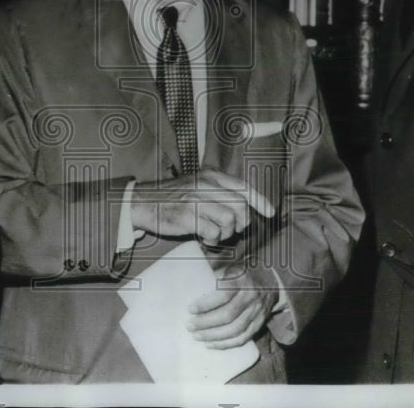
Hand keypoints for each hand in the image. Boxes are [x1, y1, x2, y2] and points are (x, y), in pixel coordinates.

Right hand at [130, 167, 273, 245]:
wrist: (143, 202)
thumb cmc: (173, 198)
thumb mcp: (197, 185)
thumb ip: (219, 192)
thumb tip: (245, 208)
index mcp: (210, 175)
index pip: (243, 187)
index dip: (260, 201)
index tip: (270, 212)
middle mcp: (205, 184)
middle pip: (240, 205)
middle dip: (241, 222)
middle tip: (231, 230)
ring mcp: (196, 200)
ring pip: (229, 219)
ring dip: (226, 232)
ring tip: (215, 234)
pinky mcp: (188, 216)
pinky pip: (213, 232)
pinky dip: (213, 239)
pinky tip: (204, 237)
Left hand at [186, 264, 277, 348]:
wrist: (269, 281)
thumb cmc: (242, 275)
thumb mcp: (230, 267)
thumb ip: (214, 273)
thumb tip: (191, 280)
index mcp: (242, 280)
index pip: (223, 295)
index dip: (206, 304)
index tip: (191, 309)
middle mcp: (251, 297)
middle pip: (228, 315)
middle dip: (206, 323)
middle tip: (190, 326)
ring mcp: (257, 312)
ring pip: (235, 330)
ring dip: (214, 336)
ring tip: (197, 336)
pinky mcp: (259, 324)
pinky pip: (242, 338)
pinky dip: (226, 344)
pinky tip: (211, 344)